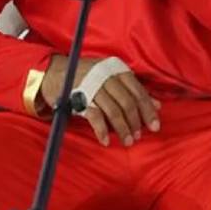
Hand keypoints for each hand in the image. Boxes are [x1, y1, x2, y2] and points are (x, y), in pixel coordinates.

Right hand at [39, 55, 160, 146]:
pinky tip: (106, 141)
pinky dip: (102, 130)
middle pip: (127, 101)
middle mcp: (105, 75)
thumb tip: (157, 105)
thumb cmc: (85, 76)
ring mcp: (91, 85)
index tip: (155, 125)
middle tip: (138, 136)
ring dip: (122, 128)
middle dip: (136, 121)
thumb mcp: (110, 77)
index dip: (148, 109)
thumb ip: (132, 89)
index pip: (137, 90)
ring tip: (128, 141)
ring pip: (114, 110)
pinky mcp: (78, 97)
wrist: (53, 73)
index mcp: (115, 69)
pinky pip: (95, 116)